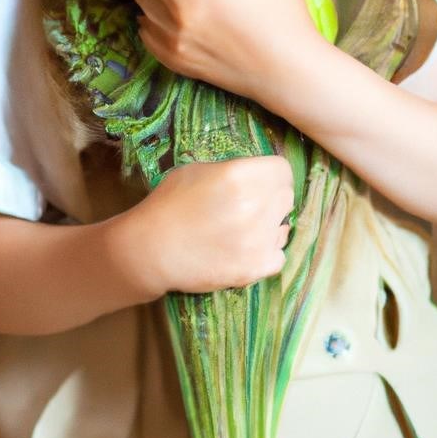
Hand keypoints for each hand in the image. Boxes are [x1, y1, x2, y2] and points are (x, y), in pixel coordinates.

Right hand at [121, 156, 294, 294]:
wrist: (150, 250)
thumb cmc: (168, 205)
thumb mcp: (197, 171)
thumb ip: (233, 170)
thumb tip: (256, 176)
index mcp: (240, 176)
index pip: (283, 170)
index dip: (271, 175)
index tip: (260, 182)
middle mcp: (255, 206)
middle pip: (286, 197)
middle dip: (271, 199)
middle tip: (249, 207)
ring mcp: (258, 240)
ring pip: (283, 228)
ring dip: (269, 227)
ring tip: (242, 231)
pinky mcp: (255, 268)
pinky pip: (278, 257)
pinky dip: (266, 254)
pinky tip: (245, 250)